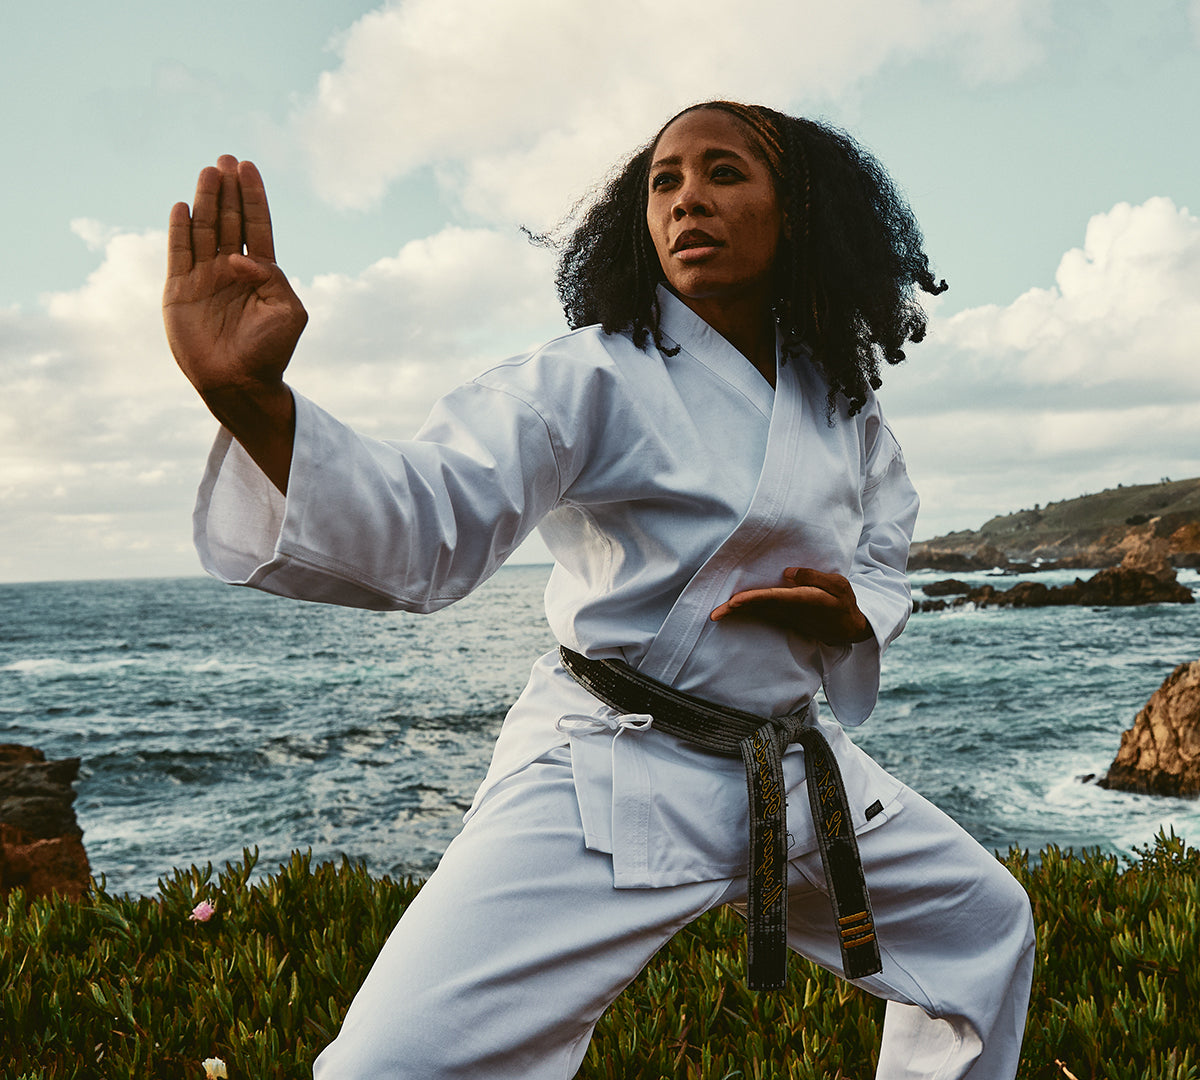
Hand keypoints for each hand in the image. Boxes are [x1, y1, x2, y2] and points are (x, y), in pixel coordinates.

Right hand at [163, 156, 305, 490]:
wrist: (239, 383)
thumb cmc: (270, 352)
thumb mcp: (290, 314)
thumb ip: (275, 280)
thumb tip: (241, 258)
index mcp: (261, 274)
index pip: (257, 226)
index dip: (252, 197)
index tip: (248, 167)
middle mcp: (231, 271)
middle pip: (229, 220)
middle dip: (228, 191)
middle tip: (226, 160)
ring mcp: (205, 279)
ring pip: (204, 230)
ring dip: (206, 201)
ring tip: (209, 172)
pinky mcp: (180, 291)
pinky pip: (179, 253)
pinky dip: (180, 230)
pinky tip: (182, 207)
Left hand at [710, 567, 872, 645]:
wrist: (849, 629)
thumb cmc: (843, 603)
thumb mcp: (838, 584)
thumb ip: (813, 577)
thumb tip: (786, 572)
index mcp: (804, 600)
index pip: (773, 599)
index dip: (753, 599)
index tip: (735, 601)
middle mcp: (791, 611)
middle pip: (758, 609)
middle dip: (736, 611)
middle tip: (714, 613)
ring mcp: (787, 618)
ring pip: (757, 614)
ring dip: (737, 614)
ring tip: (716, 613)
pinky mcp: (785, 620)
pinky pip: (762, 616)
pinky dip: (746, 614)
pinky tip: (732, 613)